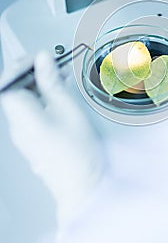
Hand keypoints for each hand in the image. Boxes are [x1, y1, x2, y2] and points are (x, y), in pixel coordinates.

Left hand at [0, 51, 102, 230]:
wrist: (83, 185)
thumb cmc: (77, 153)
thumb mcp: (67, 108)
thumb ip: (51, 82)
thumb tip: (43, 60)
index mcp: (22, 117)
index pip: (9, 82)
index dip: (22, 66)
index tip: (40, 58)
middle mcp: (18, 126)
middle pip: (15, 90)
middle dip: (32, 73)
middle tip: (53, 64)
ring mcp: (25, 133)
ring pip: (25, 100)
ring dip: (39, 85)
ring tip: (60, 77)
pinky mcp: (34, 138)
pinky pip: (33, 111)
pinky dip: (44, 99)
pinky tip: (61, 95)